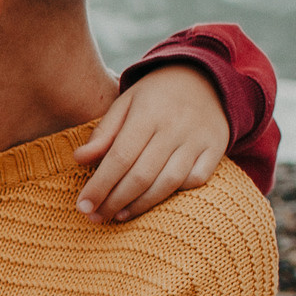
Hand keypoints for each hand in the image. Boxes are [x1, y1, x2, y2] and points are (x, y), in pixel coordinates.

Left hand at [74, 63, 228, 222]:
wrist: (206, 77)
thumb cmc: (156, 95)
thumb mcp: (125, 102)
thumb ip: (104, 132)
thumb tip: (79, 159)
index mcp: (147, 113)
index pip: (119, 157)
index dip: (100, 185)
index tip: (83, 206)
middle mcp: (174, 127)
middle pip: (141, 175)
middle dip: (115, 201)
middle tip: (96, 217)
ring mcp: (198, 139)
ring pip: (168, 182)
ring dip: (141, 205)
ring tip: (119, 215)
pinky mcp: (216, 148)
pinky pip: (197, 179)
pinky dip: (177, 194)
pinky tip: (155, 199)